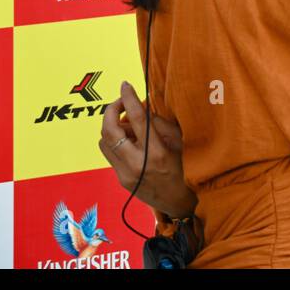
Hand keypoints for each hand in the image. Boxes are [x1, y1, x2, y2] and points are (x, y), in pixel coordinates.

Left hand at [99, 80, 196, 219]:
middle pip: (110, 130)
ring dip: (112, 126)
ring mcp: (126, 174)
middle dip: (111, 110)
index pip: (137, 119)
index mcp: (156, 153)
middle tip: (120, 102)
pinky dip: (115, 141)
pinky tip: (129, 140)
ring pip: (104, 141)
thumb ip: (159, 124)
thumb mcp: (179, 143)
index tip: (125, 86)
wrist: (179, 203)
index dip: (129, 99)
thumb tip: (142, 107)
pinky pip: (109, 153)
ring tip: (128, 123)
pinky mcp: (120, 180)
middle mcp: (137, 164)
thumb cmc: (186, 169)